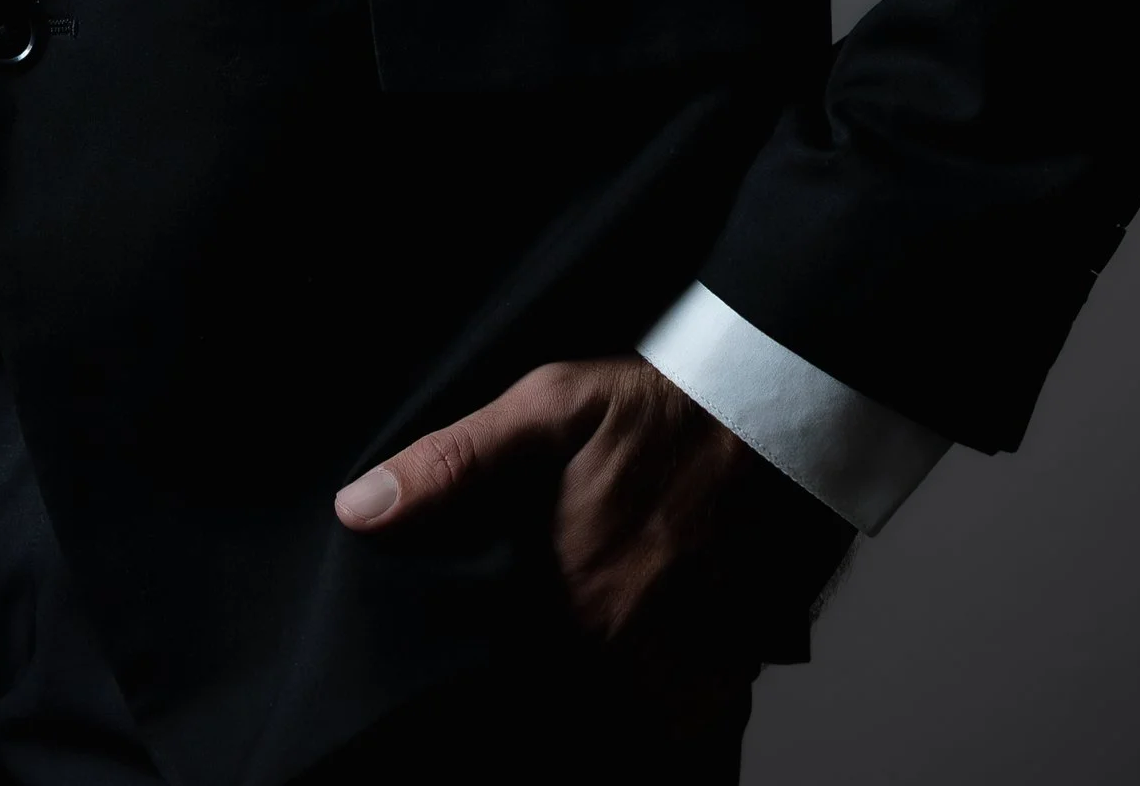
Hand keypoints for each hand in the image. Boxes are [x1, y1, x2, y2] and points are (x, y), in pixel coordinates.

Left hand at [334, 358, 851, 713]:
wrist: (780, 414)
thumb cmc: (660, 409)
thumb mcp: (548, 407)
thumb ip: (453, 465)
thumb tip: (359, 508)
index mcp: (565, 595)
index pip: (492, 681)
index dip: (466, 686)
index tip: (443, 685)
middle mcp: (621, 650)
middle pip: (550, 712)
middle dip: (519, 693)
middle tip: (517, 652)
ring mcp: (679, 670)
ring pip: (614, 731)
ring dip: (593, 712)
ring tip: (573, 663)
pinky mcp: (725, 672)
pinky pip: (678, 732)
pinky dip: (654, 724)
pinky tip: (630, 688)